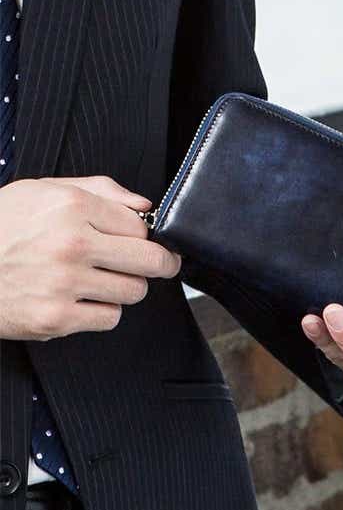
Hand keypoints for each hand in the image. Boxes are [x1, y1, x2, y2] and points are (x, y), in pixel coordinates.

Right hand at [0, 176, 180, 340]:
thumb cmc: (0, 224)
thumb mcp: (44, 190)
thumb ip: (101, 190)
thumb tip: (145, 206)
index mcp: (73, 207)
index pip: (143, 226)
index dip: (146, 234)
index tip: (144, 240)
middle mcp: (72, 244)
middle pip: (150, 261)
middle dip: (159, 263)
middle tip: (158, 264)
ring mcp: (64, 285)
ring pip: (134, 291)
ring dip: (126, 287)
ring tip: (102, 278)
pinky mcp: (54, 319)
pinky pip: (110, 318)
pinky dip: (102, 311)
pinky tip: (82, 298)